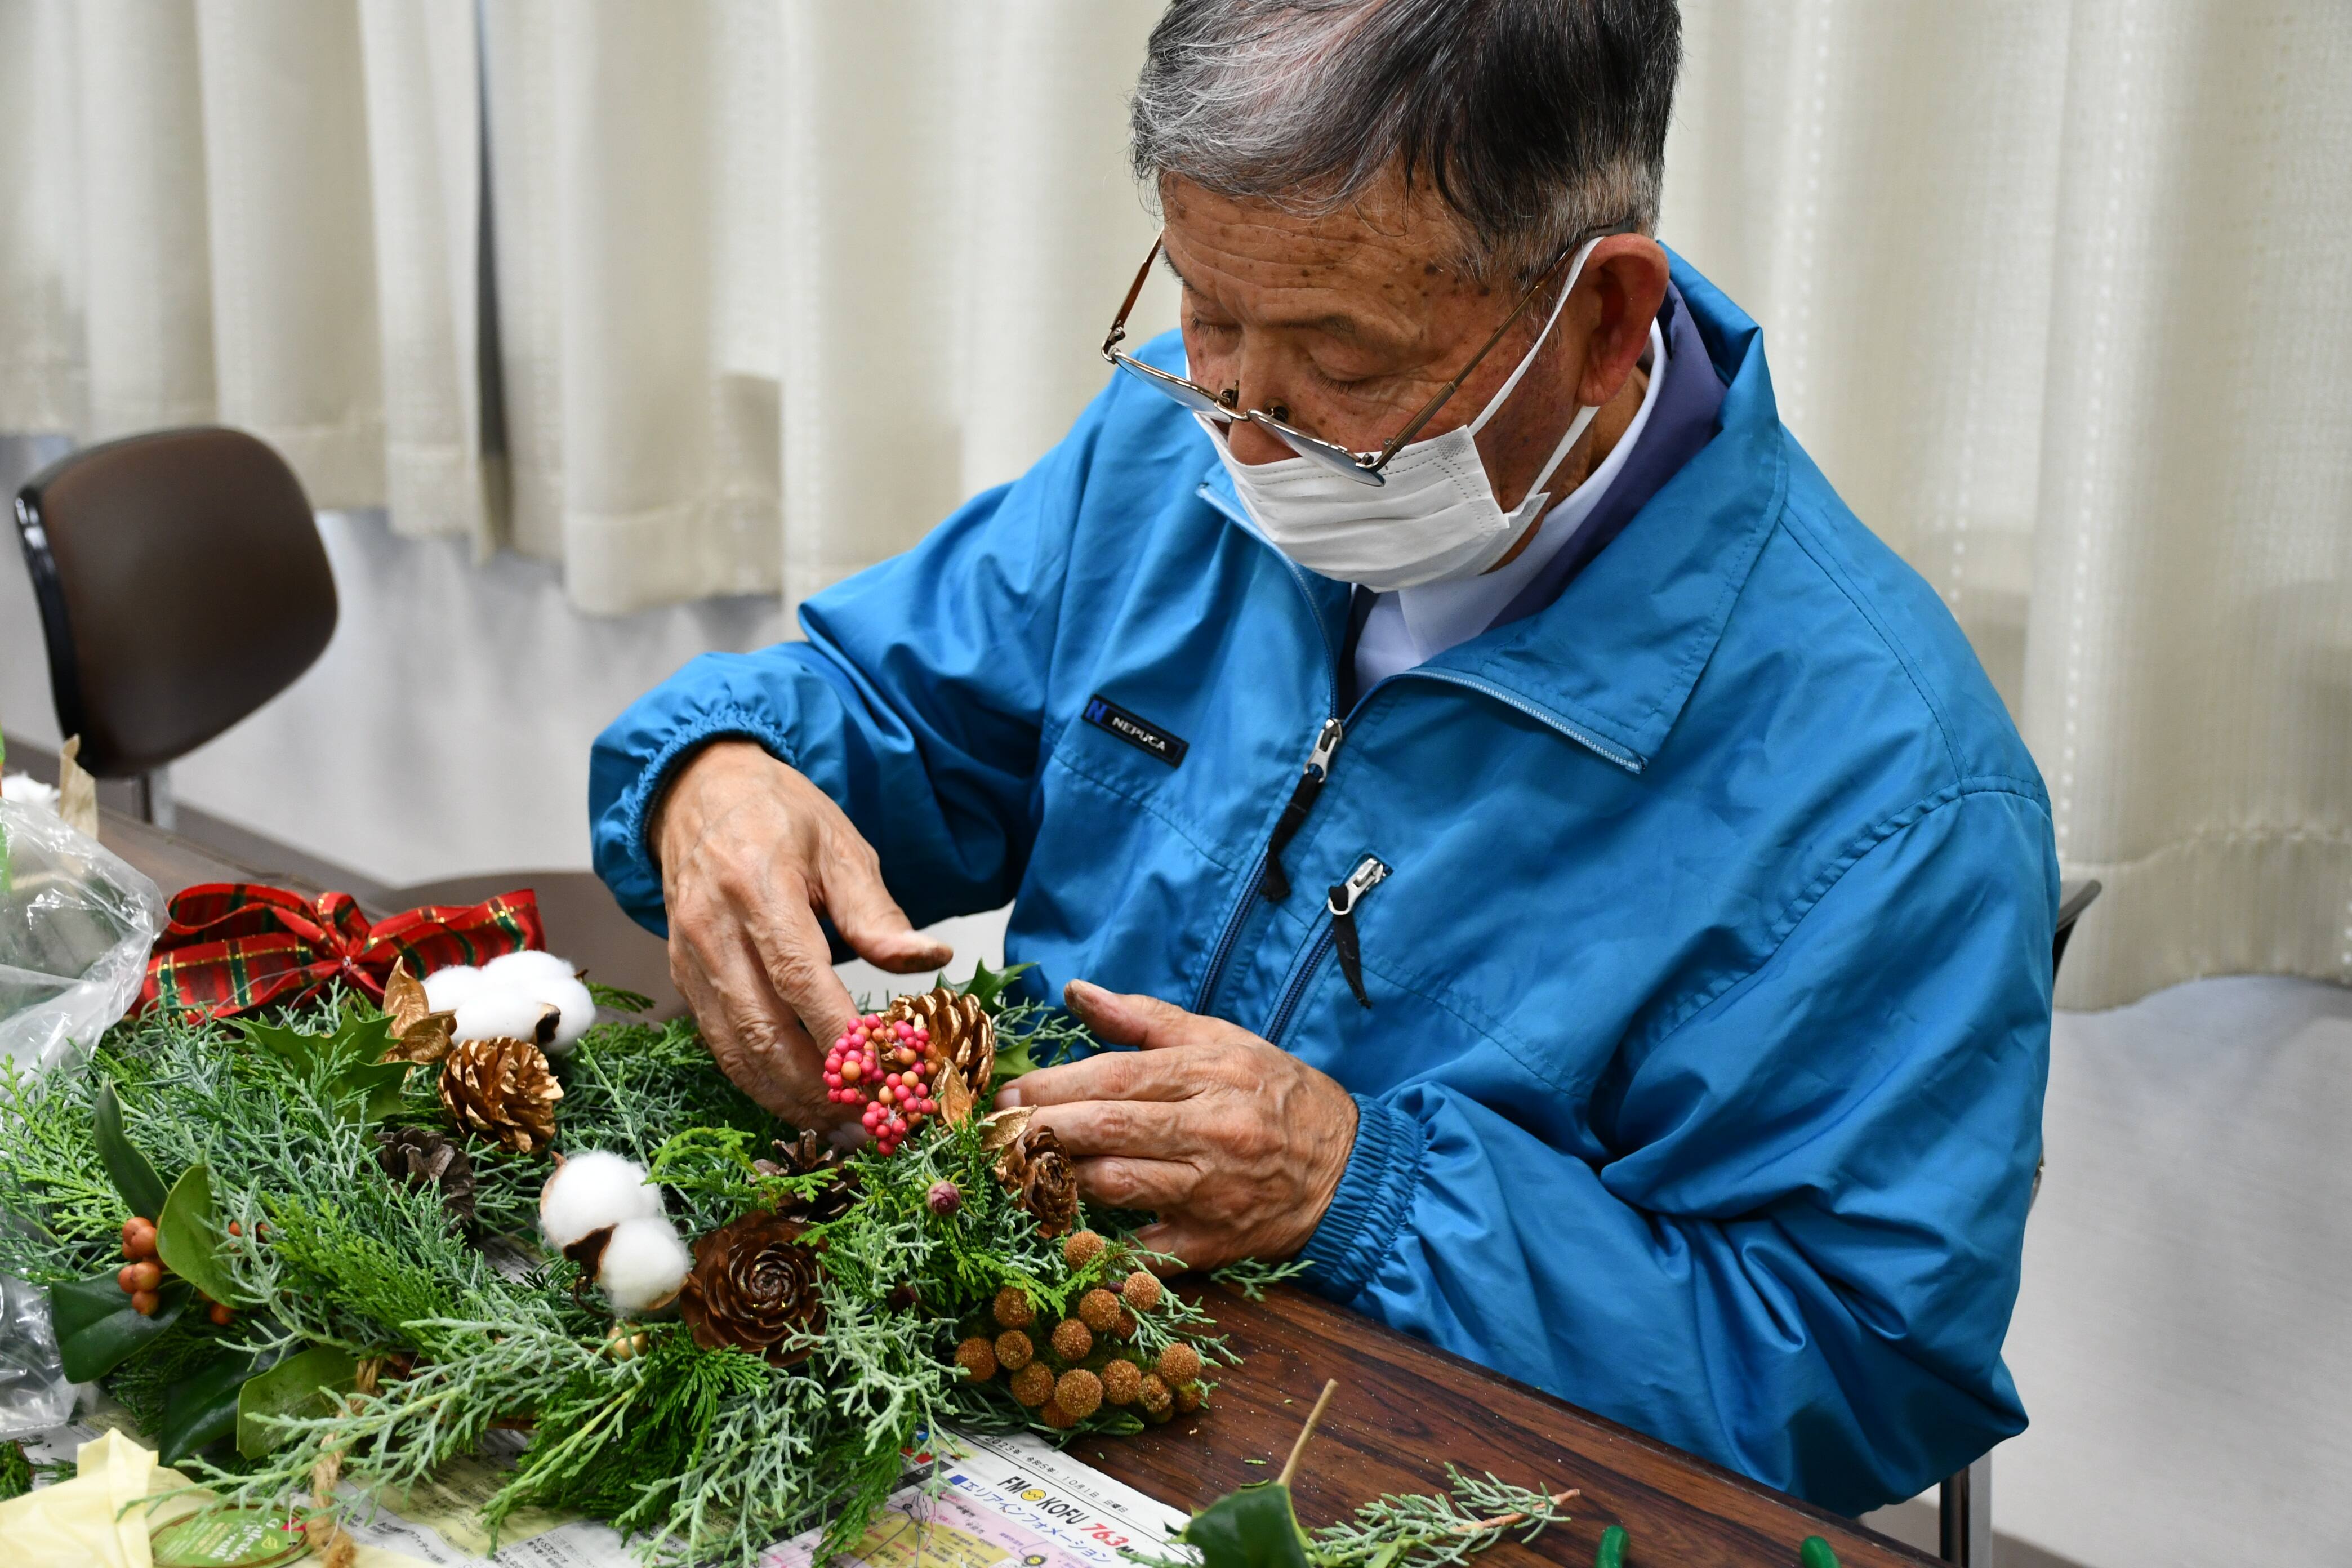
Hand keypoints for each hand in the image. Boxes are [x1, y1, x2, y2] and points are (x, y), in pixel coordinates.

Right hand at [652, 741, 950, 1125]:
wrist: (700, 793)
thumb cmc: (781, 816)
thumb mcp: (842, 847)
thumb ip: (879, 915)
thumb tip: (931, 961)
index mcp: (757, 888)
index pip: (798, 976)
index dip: (837, 1034)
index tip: (883, 1076)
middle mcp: (712, 929)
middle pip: (761, 1027)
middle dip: (816, 1086)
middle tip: (868, 1123)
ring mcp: (689, 958)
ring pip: (734, 1048)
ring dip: (787, 1098)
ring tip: (839, 1128)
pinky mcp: (682, 977)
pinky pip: (719, 1043)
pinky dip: (758, 1081)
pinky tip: (798, 1102)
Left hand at [997, 979, 1358, 1270]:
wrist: (1346, 1166)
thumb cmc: (1275, 1094)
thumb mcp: (1222, 1040)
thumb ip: (1145, 1020)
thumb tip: (1077, 993)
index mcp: (1209, 1075)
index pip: (1117, 1077)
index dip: (1055, 1086)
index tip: (1008, 1094)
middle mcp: (1210, 1132)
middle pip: (1110, 1130)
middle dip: (1045, 1130)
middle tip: (997, 1132)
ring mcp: (1212, 1192)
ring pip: (1120, 1186)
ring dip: (1062, 1180)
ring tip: (1024, 1169)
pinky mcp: (1214, 1243)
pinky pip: (1149, 1252)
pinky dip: (1105, 1247)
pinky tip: (1066, 1234)